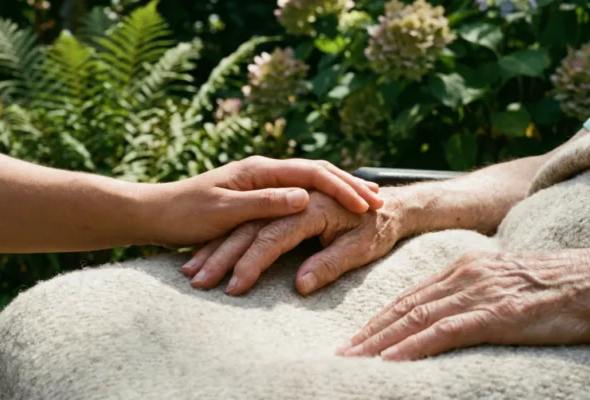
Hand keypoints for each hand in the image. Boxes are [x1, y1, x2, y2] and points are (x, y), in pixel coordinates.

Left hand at [140, 156, 382, 246]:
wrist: (152, 213)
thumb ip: (263, 204)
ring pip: (307, 183)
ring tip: (367, 200)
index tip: (368, 203)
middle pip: (315, 174)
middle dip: (347, 187)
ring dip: (337, 192)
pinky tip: (331, 205)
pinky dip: (318, 200)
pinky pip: (295, 197)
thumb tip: (301, 198)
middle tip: (379, 201)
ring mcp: (258, 184)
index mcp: (258, 172)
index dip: (342, 186)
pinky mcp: (253, 200)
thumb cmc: (184, 213)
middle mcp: (261, 172)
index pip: (311, 172)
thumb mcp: (224, 211)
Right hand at [182, 190, 408, 295]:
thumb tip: (300, 285)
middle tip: (199, 280)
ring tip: (196, 274)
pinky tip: (214, 259)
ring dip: (220, 250)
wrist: (403, 209)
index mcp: (314, 206)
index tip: (235, 285)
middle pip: (250, 228)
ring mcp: (288, 202)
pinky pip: (249, 226)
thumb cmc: (386, 229)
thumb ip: (329, 263)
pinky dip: (231, 244)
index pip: (273, 234)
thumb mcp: (361, 249)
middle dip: (223, 255)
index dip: (253, 260)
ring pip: (244, 226)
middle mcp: (295, 199)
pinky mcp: (287, 210)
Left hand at [337, 250, 589, 360]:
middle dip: (369, 332)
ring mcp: (477, 294)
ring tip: (354, 359)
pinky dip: (414, 346)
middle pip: (404, 307)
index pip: (408, 297)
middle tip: (341, 352)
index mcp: (460, 270)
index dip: (378, 319)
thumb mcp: (499, 284)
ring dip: (381, 342)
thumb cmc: (549, 286)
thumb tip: (443, 316)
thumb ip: (469, 295)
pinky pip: (446, 331)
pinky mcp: (497, 314)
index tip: (356, 337)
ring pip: (416, 318)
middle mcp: (462, 278)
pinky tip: (392, 360)